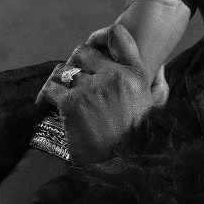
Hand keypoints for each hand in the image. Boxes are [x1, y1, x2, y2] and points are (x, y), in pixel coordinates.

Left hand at [35, 21, 167, 163]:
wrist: (122, 167)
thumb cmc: (137, 140)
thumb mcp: (153, 108)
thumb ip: (154, 84)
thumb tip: (158, 66)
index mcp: (136, 75)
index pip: (117, 36)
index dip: (101, 36)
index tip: (93, 46)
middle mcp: (114, 77)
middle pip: (83, 53)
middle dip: (76, 64)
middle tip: (72, 79)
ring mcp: (91, 89)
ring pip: (64, 70)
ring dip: (60, 80)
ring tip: (59, 92)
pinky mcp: (71, 105)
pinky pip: (51, 87)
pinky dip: (45, 95)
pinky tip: (45, 103)